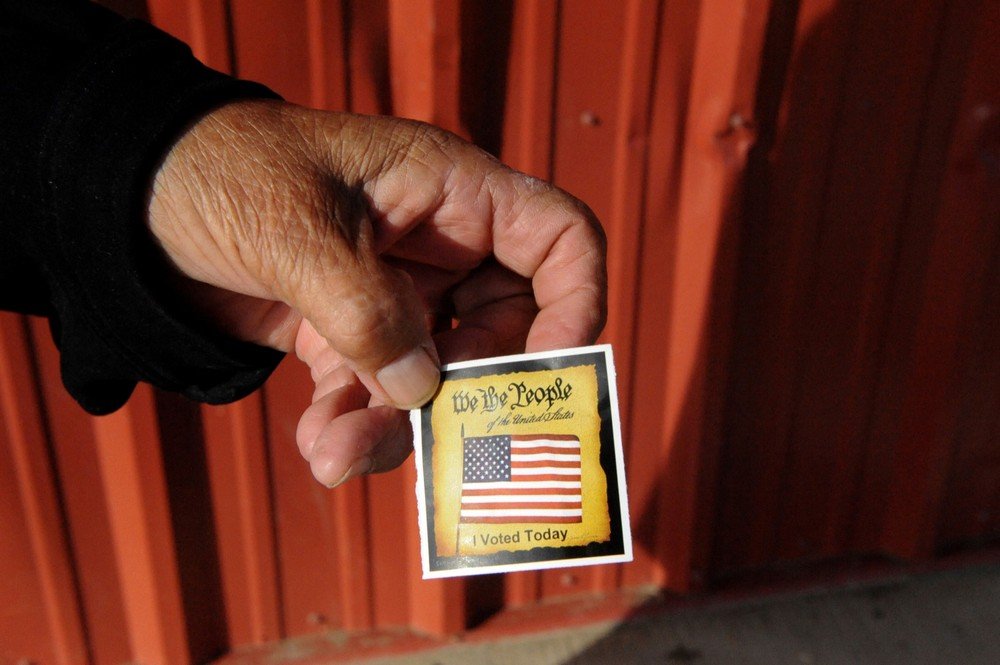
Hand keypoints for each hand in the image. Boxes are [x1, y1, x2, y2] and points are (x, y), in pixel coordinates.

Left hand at [147, 100, 605, 486]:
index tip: (550, 372)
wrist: (130, 202)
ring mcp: (396, 294)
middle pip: (503, 333)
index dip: (576, 305)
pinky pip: (376, 393)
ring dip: (398, 427)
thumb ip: (368, 313)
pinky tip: (318, 446)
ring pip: (435, 379)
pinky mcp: (349, 334)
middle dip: (465, 395)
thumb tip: (423, 389)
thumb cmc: (218, 173)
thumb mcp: (296, 232)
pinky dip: (354, 426)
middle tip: (424, 439)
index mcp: (449, 193)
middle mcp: (438, 247)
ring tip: (336, 456)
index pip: (559, 240)